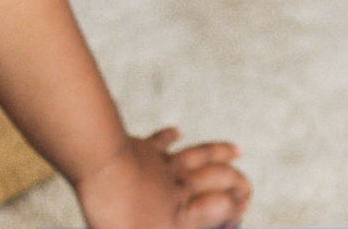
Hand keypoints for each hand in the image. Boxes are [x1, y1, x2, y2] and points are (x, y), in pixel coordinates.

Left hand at [75, 128, 252, 228]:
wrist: (100, 166)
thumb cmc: (117, 215)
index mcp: (181, 216)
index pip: (220, 209)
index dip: (234, 210)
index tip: (240, 213)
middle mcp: (179, 188)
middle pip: (218, 178)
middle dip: (237, 181)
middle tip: (246, 187)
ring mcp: (161, 167)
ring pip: (199, 155)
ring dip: (219, 151)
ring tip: (237, 150)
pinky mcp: (140, 150)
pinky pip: (160, 141)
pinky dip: (170, 136)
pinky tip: (177, 132)